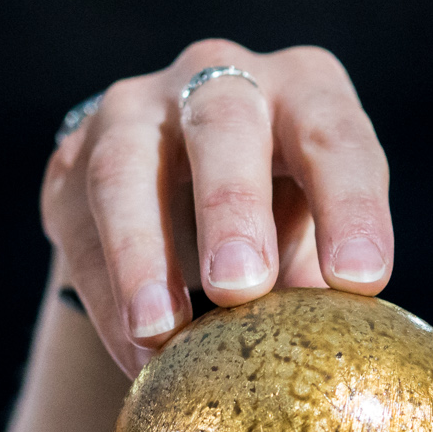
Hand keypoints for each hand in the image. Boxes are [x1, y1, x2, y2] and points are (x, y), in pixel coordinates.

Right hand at [43, 40, 393, 372]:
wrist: (176, 191)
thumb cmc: (277, 218)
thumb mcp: (316, 227)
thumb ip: (325, 277)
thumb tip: (336, 350)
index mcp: (303, 88)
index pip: (334, 135)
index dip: (350, 204)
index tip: (359, 281)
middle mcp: (218, 77)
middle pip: (224, 126)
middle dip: (231, 207)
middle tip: (241, 286)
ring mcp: (134, 109)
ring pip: (126, 168)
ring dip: (142, 254)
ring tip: (158, 332)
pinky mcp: (73, 158)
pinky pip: (81, 227)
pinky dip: (107, 295)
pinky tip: (132, 353)